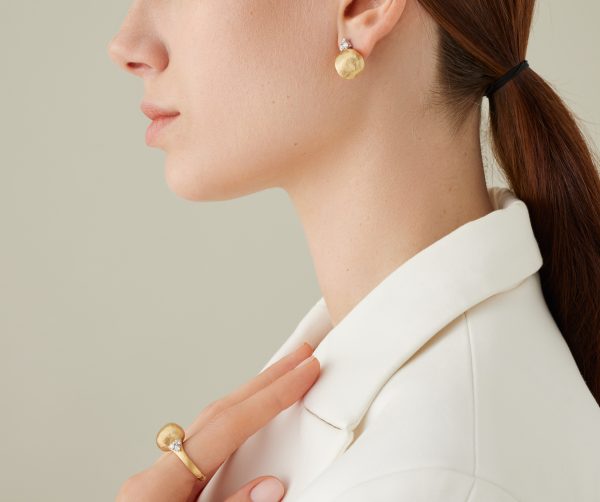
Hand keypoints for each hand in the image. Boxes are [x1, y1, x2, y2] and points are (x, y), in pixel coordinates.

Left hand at [117, 341, 319, 501]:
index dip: (269, 398)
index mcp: (156, 487)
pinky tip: (251, 419)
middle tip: (299, 358)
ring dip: (251, 399)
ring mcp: (160, 480)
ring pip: (211, 424)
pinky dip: (236, 424)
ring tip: (282, 378)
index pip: (226, 427)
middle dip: (264, 382)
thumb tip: (271, 487)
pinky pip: (207, 444)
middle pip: (218, 414)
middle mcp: (157, 474)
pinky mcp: (167, 490)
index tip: (302, 373)